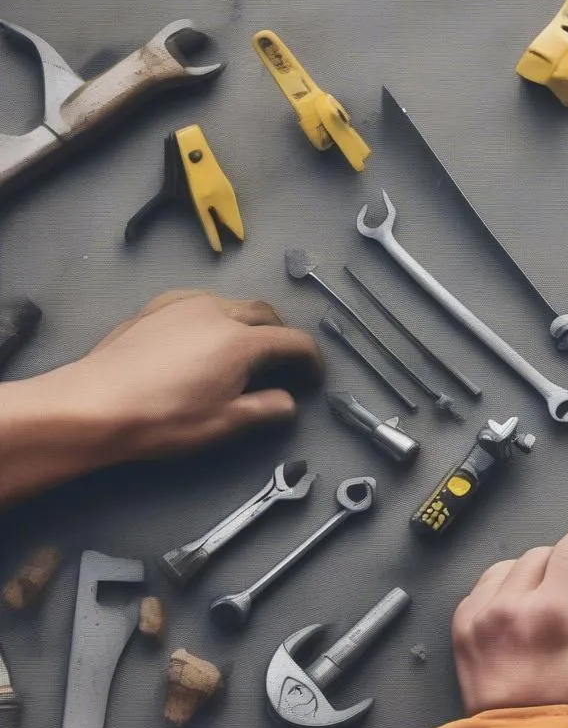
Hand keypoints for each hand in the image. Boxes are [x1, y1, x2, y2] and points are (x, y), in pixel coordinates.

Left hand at [54, 291, 322, 460]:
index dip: (312, 360)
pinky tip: (205, 340)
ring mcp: (182, 304)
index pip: (294, 341)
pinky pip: (199, 304)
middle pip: (265, 313)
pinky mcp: (155, 308)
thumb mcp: (226, 424)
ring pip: (232, 304)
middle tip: (284, 364)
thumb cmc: (163, 418)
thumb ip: (267, 409)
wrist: (93, 405)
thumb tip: (287, 402)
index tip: (313, 378)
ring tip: (245, 352)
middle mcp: (216, 311)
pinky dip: (216, 318)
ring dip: (249, 324)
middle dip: (282, 335)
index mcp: (240, 341)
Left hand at [451, 523, 567, 713]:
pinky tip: (513, 612)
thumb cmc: (564, 700)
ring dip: (528, 573)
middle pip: (542, 553)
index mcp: (554, 609)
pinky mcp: (461, 621)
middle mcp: (514, 602)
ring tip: (538, 600)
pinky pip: (484, 585)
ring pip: (510, 565)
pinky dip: (501, 589)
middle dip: (561, 562)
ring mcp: (482, 610)